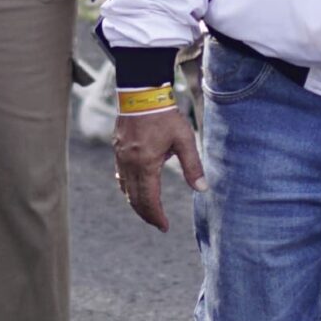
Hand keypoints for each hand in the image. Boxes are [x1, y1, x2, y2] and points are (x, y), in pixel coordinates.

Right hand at [114, 106, 205, 231]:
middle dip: (147, 214)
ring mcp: (121, 157)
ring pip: (125, 189)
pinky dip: (128, 189)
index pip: (149, 199)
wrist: (141, 93)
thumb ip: (193, 166)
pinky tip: (135, 191)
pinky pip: (121, 177)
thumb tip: (202, 189)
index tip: (164, 227)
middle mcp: (130, 164)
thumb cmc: (165, 116)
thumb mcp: (184, 140)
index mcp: (146, 164)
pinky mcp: (117, 150)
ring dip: (136, 203)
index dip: (156, 216)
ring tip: (149, 211)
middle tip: (158, 224)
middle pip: (135, 199)